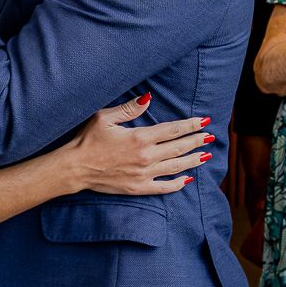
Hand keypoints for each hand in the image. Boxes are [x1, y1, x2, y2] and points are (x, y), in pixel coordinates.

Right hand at [61, 95, 210, 194]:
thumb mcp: (105, 118)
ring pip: (176, 166)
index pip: (173, 130)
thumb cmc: (87, 140)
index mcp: (140, 137)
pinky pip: (164, 187)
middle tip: (210, 137)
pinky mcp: (139, 187)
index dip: (190, 125)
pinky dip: (178, 183)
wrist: (75, 168)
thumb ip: (129, 108)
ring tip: (205, 155)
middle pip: (179, 147)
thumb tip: (149, 98)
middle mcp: (146, 156)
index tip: (204, 121)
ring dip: (193, 160)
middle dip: (197, 141)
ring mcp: (144, 174)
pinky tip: (187, 179)